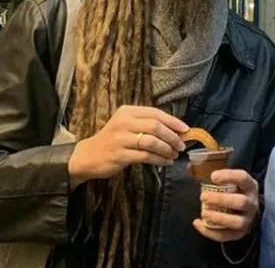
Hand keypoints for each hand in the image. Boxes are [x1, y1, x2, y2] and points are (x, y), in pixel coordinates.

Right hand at [68, 105, 188, 187]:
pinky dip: (159, 159)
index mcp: (127, 112)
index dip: (173, 121)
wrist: (89, 155)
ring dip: (167, 149)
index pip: (155, 113)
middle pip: (156, 126)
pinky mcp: (120, 155)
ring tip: (174, 155)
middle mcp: (124, 123)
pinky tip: (165, 162)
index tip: (185, 129)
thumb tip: (176, 130)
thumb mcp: (127, 125)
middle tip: (181, 145)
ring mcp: (121, 139)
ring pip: (152, 142)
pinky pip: (146, 156)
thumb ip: (147, 124)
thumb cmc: (113, 139)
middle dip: (172, 136)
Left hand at [193, 169, 258, 241]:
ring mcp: (247, 220)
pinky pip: (225, 236)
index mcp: (250, 186)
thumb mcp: (231, 181)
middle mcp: (252, 203)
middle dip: (220, 199)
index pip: (243, 178)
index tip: (213, 176)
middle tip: (203, 196)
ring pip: (236, 221)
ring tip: (203, 212)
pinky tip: (198, 224)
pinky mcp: (239, 234)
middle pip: (240, 202)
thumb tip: (189, 167)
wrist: (246, 211)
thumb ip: (215, 174)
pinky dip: (210, 232)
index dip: (228, 176)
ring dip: (218, 217)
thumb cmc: (235, 192)